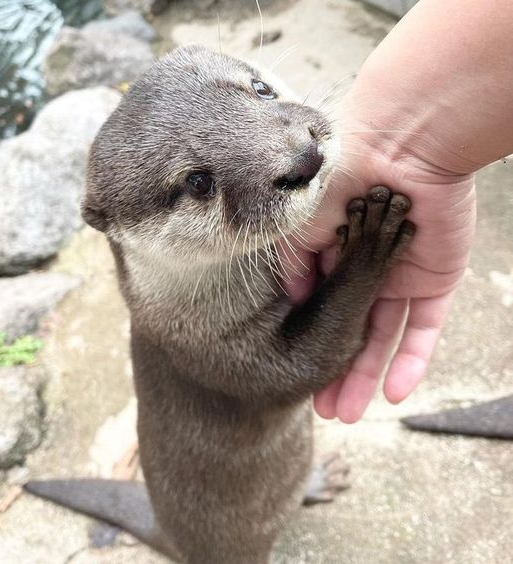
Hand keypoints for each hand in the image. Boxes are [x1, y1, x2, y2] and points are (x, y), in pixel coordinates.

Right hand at [280, 127, 475, 422]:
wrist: (397, 148)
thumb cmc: (339, 180)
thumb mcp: (300, 226)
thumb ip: (295, 265)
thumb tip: (295, 302)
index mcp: (334, 256)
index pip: (319, 310)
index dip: (307, 343)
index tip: (294, 375)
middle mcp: (365, 271)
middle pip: (349, 331)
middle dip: (335, 371)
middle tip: (322, 409)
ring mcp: (399, 279)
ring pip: (381, 337)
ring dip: (365, 375)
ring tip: (345, 412)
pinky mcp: (433, 281)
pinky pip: (424, 329)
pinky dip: (410, 360)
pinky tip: (393, 392)